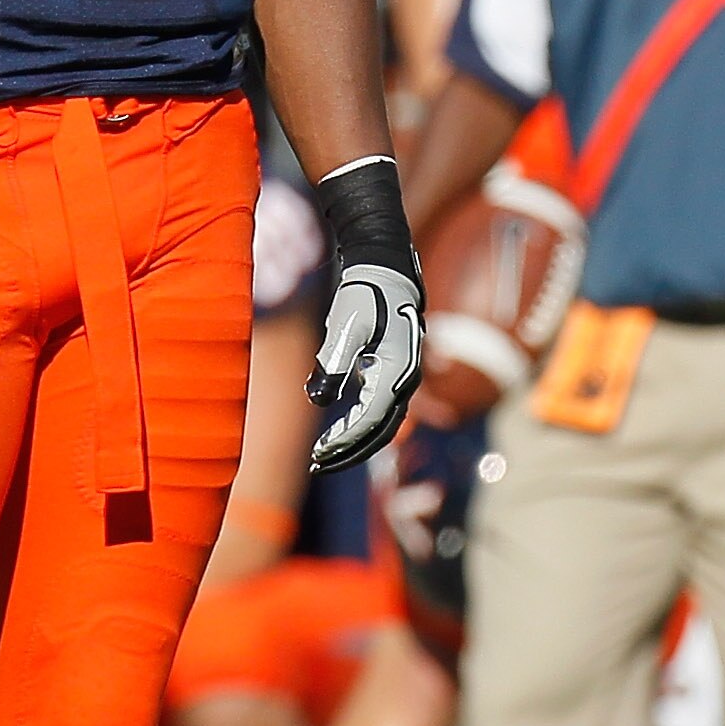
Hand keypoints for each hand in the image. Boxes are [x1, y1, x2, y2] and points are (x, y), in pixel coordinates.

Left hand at [306, 157, 425, 472]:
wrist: (385, 262)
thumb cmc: (363, 290)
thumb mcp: (344, 324)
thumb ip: (333, 362)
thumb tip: (320, 400)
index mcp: (397, 369)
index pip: (371, 420)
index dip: (344, 442)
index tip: (317, 455)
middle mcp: (407, 377)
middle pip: (382, 430)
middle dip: (350, 450)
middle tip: (318, 464)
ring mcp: (404, 373)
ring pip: (384, 421)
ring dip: (357, 440)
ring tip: (325, 454)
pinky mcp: (395, 366)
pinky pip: (381, 405)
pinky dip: (361, 421)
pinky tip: (337, 426)